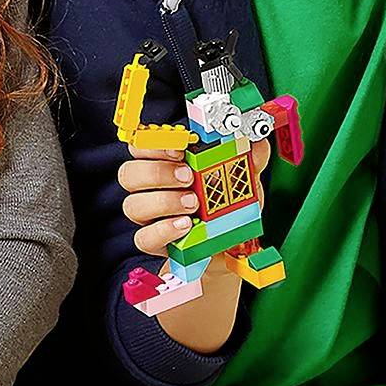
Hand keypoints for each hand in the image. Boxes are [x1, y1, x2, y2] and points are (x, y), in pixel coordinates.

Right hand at [118, 138, 270, 258]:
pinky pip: (144, 237)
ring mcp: (150, 216)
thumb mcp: (244, 180)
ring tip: (193, 204)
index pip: (141, 146)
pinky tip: (185, 225)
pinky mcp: (154, 241)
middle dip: (156, 172)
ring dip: (163, 201)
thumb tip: (257, 141)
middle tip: (188, 177)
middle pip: (129, 174)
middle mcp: (151, 188)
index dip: (152, 144)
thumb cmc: (229, 207)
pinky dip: (164, 230)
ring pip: (133, 205)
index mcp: (167, 163)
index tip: (179, 147)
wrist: (230, 244)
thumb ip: (250, 159)